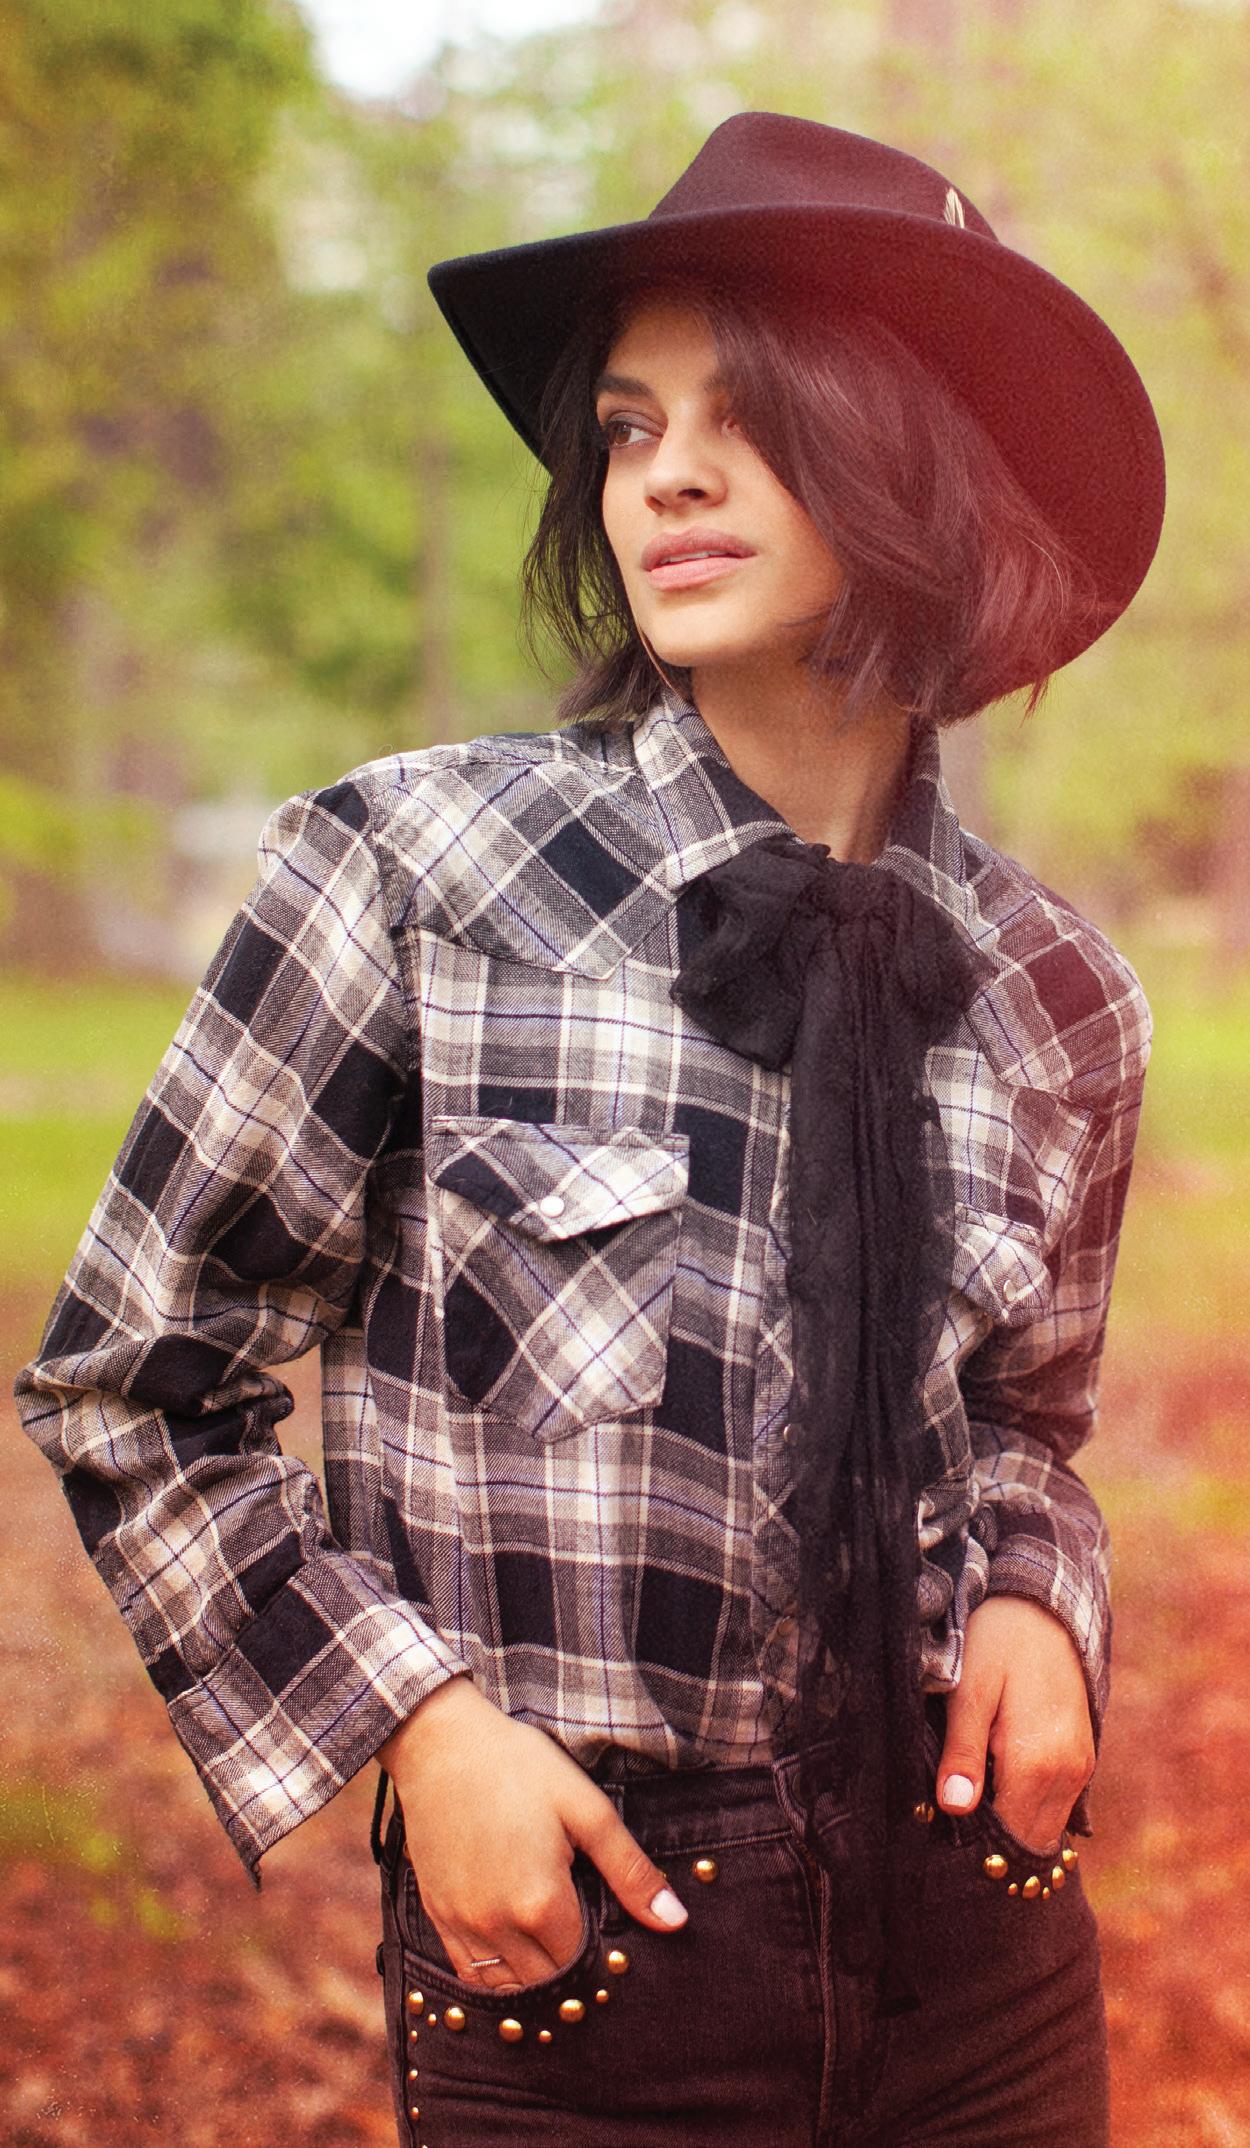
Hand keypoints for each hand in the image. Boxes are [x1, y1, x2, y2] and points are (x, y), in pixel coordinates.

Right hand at [377, 1677, 687, 1991]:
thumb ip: (631, 1871)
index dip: (603, 1955)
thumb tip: (675, 1922)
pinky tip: (514, 1952)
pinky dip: (494, 1976)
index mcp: (539, 1903)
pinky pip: (467, 1972)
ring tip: (554, 1948)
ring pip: (505, 1987)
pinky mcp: (437, 1914)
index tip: (612, 1936)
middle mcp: (497, 1926)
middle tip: (586, 1938)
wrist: (441, 1742)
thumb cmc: (518, 1767)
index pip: (583, 1963)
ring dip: (534, 1979)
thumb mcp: (586, 1809)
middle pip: (546, 1983)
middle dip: (572, 1972)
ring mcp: (462, 1924)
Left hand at [935, 1597, 1094, 1851]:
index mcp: (1036, 1762)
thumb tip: (954, 1808)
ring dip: (1012, 1826)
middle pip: (1030, 1840)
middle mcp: (1068, 1773)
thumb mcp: (968, 1689)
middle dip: (994, 1843)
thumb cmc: (996, 1643)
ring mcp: (1080, 1767)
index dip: (975, 1846)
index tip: (942, 1840)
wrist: (1042, 1609)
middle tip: (953, 1824)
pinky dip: (1028, 1809)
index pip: (1008, 1838)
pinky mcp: (1081, 1758)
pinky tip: (996, 1786)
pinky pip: (1056, 1805)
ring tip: (972, 1803)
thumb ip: (963, 1752)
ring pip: (1046, 1827)